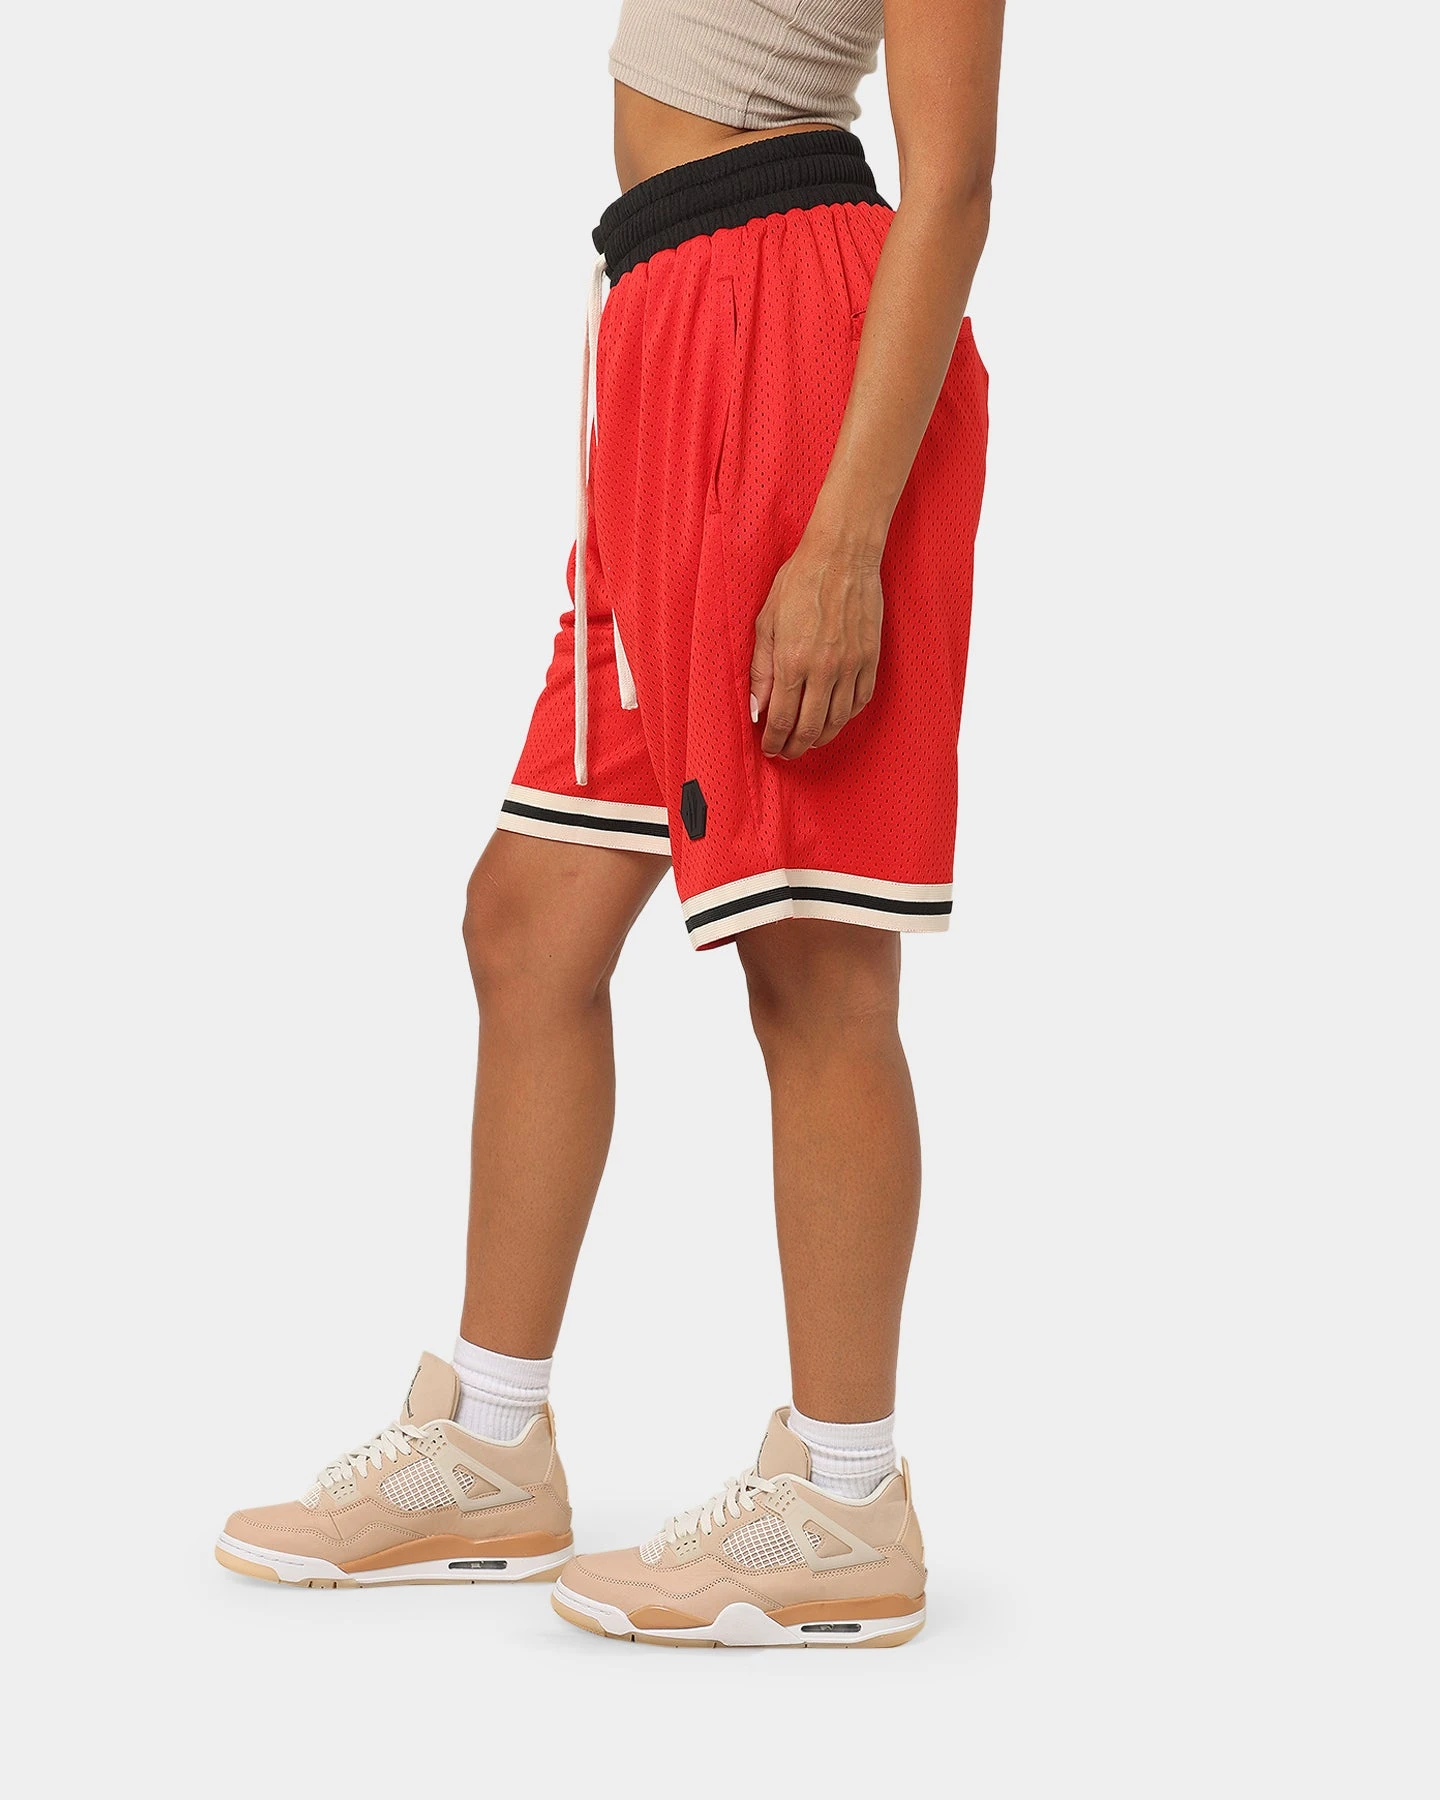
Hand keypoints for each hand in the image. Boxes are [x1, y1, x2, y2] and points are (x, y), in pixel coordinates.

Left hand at [749, 531, 882, 758]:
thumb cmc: (799, 582)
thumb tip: (756, 709)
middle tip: (787, 752)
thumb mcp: (766, 623)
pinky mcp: (871, 659)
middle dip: (795, 746)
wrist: (842, 557)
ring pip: (837, 720)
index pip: (781, 717)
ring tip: (808, 741)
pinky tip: (835, 718)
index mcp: (792, 661)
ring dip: (821, 737)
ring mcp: (851, 666)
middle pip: (810, 727)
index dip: (774, 739)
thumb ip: (760, 670)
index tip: (768, 747)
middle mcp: (823, 669)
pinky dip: (846, 717)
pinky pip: (860, 701)